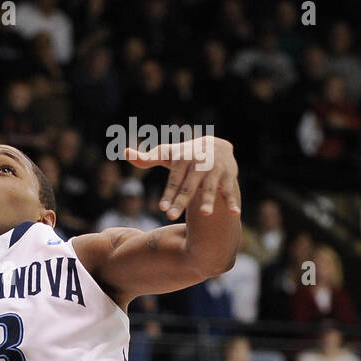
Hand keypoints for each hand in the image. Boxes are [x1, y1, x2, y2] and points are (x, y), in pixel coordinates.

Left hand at [124, 136, 238, 219]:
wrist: (215, 145)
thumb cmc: (185, 155)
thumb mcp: (167, 154)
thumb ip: (147, 157)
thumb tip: (124, 151)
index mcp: (182, 160)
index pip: (174, 180)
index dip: (168, 194)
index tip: (162, 208)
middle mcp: (198, 165)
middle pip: (188, 186)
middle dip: (181, 201)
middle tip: (171, 216)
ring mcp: (214, 171)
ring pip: (209, 188)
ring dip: (208, 200)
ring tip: (204, 214)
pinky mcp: (228, 176)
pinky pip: (229, 190)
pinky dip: (232, 201)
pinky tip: (235, 212)